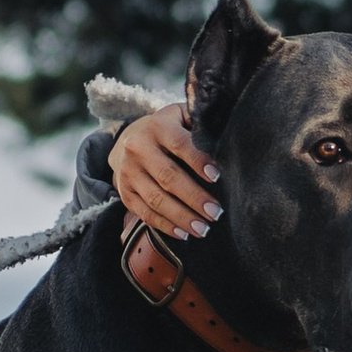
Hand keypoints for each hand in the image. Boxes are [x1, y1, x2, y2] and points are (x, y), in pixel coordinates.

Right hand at [108, 104, 220, 240]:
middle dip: (193, 197)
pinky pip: (144, 212)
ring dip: (181, 216)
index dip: (198, 161)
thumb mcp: (180, 117)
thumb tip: (227, 144)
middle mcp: (138, 149)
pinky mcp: (124, 192)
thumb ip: (199, 126)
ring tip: (202, 229)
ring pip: (156, 198)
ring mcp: (128, 172)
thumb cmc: (167, 130)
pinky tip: (183, 233)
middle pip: (168, 176)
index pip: (179, 144)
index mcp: (157, 127)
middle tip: (215, 213)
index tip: (216, 177)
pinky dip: (165, 225)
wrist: (127, 139)